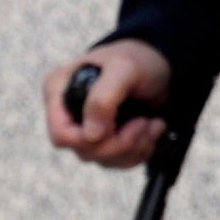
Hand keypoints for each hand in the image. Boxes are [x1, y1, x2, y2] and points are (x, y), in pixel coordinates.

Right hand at [46, 38, 175, 167]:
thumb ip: (103, 98)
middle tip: (143, 122)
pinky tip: (152, 128)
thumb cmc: (138, 59)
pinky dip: (140, 149)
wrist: (161, 64)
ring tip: (151, 123)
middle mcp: (68, 112)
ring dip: (135, 146)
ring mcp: (86, 128)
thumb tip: (91, 135)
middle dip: (119, 143)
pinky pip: (119, 161)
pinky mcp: (106, 139)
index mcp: (59, 91)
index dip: (88, 140)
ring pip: (104, 159)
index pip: (61, 134)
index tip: (116, 127)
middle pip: (84, 151)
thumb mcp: (123, 68)